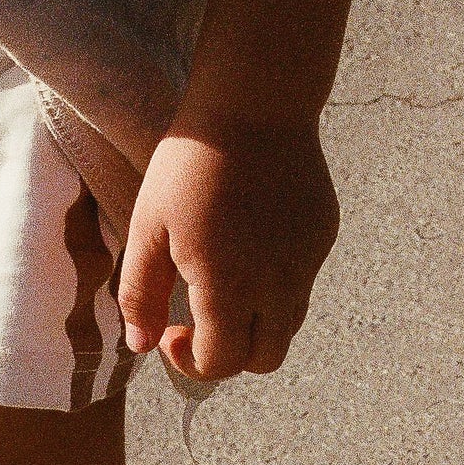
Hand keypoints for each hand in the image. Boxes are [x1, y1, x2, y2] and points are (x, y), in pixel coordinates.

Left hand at [118, 120, 340, 382]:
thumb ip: (141, 294)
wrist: (254, 102)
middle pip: (265, 360)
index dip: (190, 363)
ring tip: (224, 285)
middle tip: (199, 325)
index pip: (221, 363)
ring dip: (254, 324)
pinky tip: (250, 244)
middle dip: (229, 356)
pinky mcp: (322, 236)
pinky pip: (301, 283)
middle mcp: (278, 283)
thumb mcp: (148, 228)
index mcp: (230, 286)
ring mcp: (307, 261)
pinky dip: (275, 286)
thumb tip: (141, 344)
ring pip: (287, 325)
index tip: (171, 334)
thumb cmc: (190, 163)